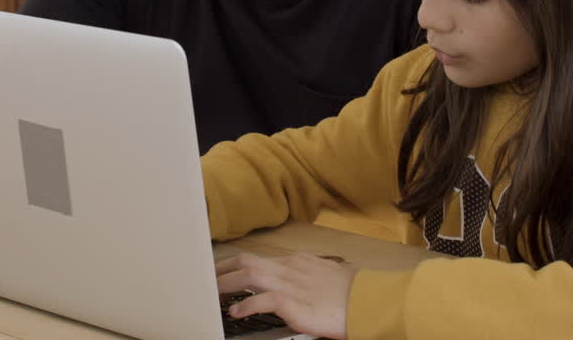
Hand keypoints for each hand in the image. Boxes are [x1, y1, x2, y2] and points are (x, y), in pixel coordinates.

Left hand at [216, 252, 355, 339]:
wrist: (369, 301)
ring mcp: (291, 283)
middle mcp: (290, 267)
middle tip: (203, 281)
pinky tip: (234, 314)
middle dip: (220, 269)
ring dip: (224, 284)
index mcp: (296, 262)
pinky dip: (244, 306)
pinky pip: (262, 300)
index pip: (256, 258)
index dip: (233, 264)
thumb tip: (284, 290)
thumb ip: (302, 279)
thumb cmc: (351, 295)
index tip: (219, 272)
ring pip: (247, 275)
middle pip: (245, 261)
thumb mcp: (322, 279)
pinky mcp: (294, 302)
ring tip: (208, 296)